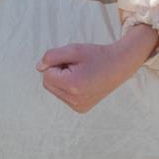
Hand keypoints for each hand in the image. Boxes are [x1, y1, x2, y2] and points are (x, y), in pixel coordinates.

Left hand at [37, 25, 158, 113]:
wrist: (119, 65)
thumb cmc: (97, 55)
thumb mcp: (73, 49)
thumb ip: (51, 56)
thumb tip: (38, 68)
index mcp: (72, 85)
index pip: (46, 74)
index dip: (56, 63)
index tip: (73, 61)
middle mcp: (75, 100)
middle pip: (48, 84)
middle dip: (57, 72)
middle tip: (76, 66)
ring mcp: (78, 106)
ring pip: (54, 90)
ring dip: (62, 80)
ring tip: (80, 73)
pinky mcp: (80, 108)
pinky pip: (63, 96)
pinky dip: (68, 87)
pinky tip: (82, 82)